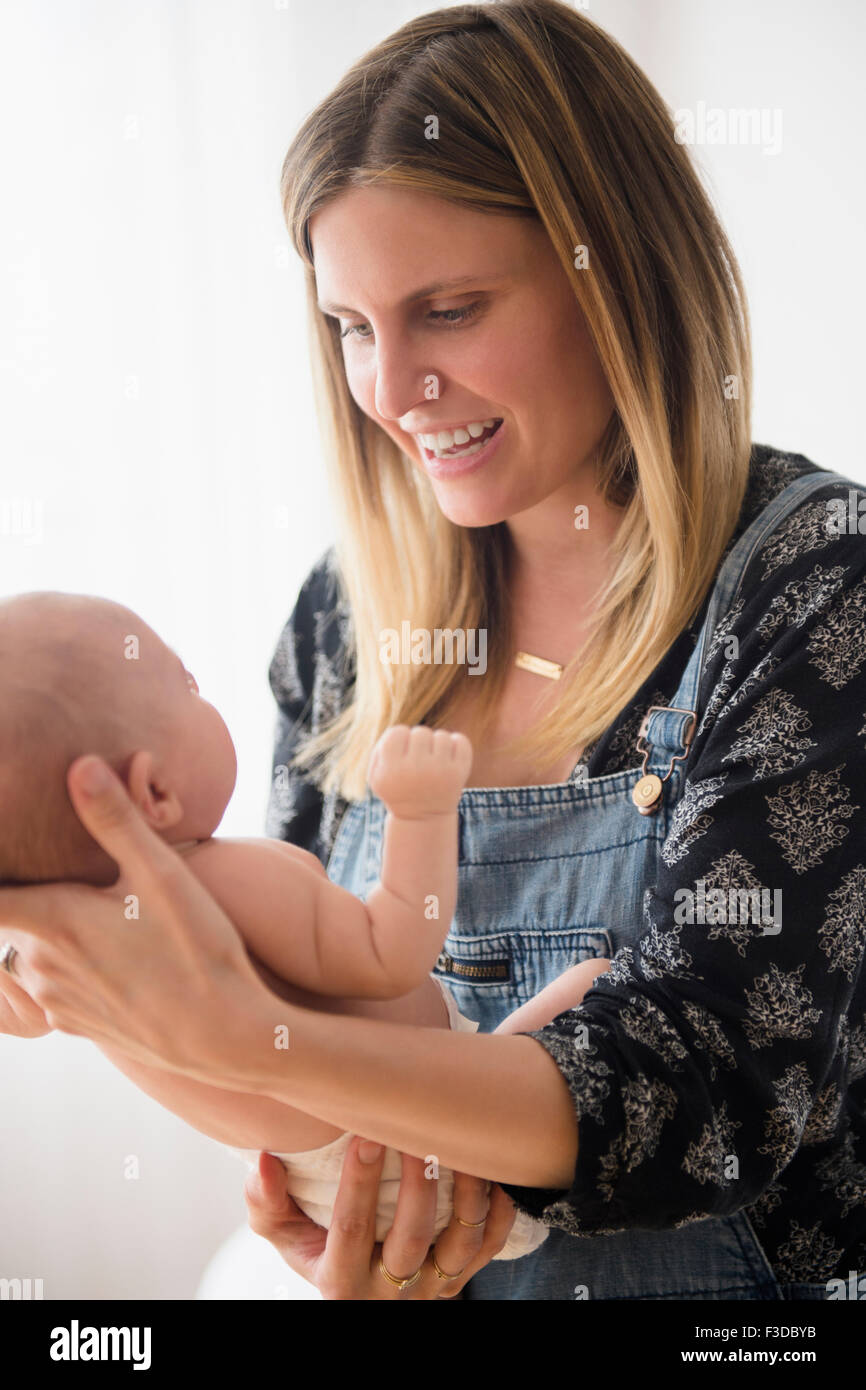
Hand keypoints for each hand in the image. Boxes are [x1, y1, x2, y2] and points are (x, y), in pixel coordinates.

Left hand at [0, 755, 264, 1083]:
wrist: (229, 1037)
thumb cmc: (200, 952)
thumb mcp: (164, 876)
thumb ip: (115, 820)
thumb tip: (79, 766)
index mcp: (54, 922)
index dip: (0, 870)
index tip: (14, 853)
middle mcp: (40, 965)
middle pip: (13, 917)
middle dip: (39, 892)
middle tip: (94, 879)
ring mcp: (54, 1000)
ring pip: (33, 949)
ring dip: (56, 930)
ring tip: (113, 917)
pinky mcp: (73, 1024)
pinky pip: (53, 982)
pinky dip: (71, 963)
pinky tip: (120, 954)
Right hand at [245, 1137, 516, 1299]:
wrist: (359, 1285)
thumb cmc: (316, 1243)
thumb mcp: (283, 1233)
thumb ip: (267, 1202)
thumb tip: (263, 1161)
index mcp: (339, 1281)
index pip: (349, 1229)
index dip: (358, 1182)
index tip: (364, 1131)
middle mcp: (388, 1292)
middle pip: (410, 1237)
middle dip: (417, 1183)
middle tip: (418, 1130)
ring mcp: (431, 1287)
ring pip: (458, 1244)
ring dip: (464, 1192)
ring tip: (460, 1142)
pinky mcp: (461, 1278)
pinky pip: (489, 1246)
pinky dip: (497, 1209)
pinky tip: (492, 1170)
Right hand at [367, 725, 472, 818]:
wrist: (423, 817)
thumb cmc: (397, 790)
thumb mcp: (376, 776)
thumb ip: (381, 748)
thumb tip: (401, 732)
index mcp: (391, 770)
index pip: (397, 732)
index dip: (400, 739)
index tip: (401, 753)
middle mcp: (415, 770)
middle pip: (420, 732)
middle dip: (419, 742)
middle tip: (418, 758)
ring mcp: (439, 771)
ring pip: (441, 736)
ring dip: (437, 744)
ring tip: (433, 760)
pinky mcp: (459, 773)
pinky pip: (461, 741)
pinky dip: (457, 744)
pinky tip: (448, 757)